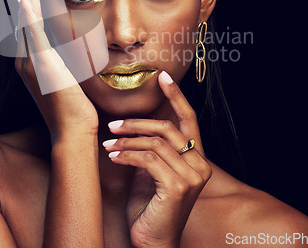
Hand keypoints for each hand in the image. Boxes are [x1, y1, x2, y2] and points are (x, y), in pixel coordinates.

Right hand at [15, 0, 98, 141]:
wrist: (73, 132)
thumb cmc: (75, 109)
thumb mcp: (69, 78)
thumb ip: (65, 59)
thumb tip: (76, 44)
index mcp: (31, 61)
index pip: (29, 20)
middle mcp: (25, 58)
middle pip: (24, 12)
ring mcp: (31, 61)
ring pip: (26, 17)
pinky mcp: (42, 65)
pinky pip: (32, 34)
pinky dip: (27, 14)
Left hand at [103, 71, 211, 247]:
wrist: (151, 242)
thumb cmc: (149, 207)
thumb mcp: (150, 171)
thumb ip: (151, 149)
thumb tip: (131, 125)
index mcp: (196, 159)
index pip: (189, 120)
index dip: (176, 95)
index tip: (162, 76)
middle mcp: (200, 165)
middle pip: (167, 128)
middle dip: (136, 123)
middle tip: (112, 125)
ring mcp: (192, 176)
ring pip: (154, 142)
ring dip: (126, 141)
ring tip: (107, 145)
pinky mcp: (177, 186)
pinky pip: (148, 159)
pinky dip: (126, 155)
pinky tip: (113, 157)